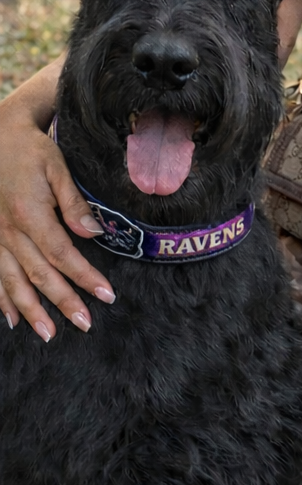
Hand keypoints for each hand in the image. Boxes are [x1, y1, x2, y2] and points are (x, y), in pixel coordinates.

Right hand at [0, 64, 114, 338]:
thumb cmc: (31, 151)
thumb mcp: (57, 166)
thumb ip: (74, 201)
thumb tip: (94, 232)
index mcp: (30, 213)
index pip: (62, 254)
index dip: (85, 277)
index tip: (107, 295)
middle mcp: (9, 231)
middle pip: (39, 274)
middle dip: (63, 302)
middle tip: (85, 325)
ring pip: (12, 281)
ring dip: (31, 310)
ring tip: (49, 334)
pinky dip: (2, 299)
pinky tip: (12, 319)